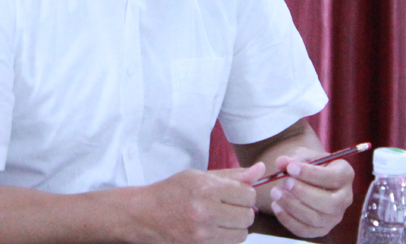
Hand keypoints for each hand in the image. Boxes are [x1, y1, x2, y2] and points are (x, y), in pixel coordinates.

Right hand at [126, 162, 265, 243]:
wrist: (144, 215)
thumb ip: (232, 175)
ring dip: (237, 226)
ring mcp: (202, 233)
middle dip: (243, 210)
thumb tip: (261, 170)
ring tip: (222, 218)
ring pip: (242, 234)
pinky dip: (227, 237)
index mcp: (206, 188)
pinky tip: (214, 229)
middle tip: (228, 207)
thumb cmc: (172, 191)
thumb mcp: (199, 176)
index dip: (245, 193)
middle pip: (248, 215)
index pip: (247, 194)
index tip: (235, 193)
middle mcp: (205, 211)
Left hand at [266, 151, 354, 237]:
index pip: (334, 177)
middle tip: (284, 182)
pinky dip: (288, 220)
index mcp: (345, 174)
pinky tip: (276, 206)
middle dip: (304, 193)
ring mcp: (335, 216)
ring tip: (276, 192)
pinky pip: (305, 230)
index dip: (311, 174)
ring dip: (293, 206)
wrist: (308, 179)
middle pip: (330, 203)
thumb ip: (293, 158)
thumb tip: (281, 162)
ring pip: (316, 218)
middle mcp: (345, 198)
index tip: (291, 168)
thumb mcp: (303, 155)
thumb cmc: (309, 164)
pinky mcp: (322, 229)